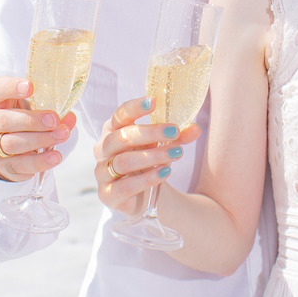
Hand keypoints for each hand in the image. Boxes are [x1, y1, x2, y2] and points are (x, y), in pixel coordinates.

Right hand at [0, 76, 75, 181]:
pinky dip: (39, 162)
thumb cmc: (21, 116)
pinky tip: (55, 156)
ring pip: (11, 144)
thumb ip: (49, 107)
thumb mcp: (31, 105)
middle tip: (54, 120)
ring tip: (61, 135)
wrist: (7, 146)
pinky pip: (19, 165)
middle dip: (30, 120)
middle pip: (2, 120)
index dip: (11, 87)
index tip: (31, 87)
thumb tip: (69, 117)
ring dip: (39, 140)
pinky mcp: (0, 165)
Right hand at [93, 96, 199, 216]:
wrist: (142, 194)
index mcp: (113, 129)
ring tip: (176, 153)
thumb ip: (178, 136)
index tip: (154, 101)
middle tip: (175, 131)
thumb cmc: (148, 160)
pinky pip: (126, 186)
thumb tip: (196, 128)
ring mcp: (102, 172)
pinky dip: (148, 179)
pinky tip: (165, 172)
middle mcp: (103, 148)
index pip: (120, 114)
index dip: (135, 107)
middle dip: (150, 132)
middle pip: (121, 137)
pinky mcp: (107, 194)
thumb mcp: (163, 144)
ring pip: (124, 161)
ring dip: (153, 156)